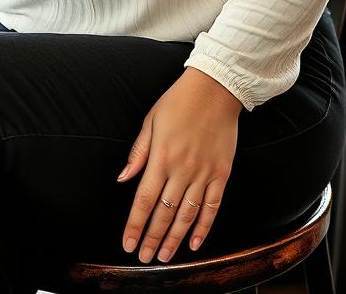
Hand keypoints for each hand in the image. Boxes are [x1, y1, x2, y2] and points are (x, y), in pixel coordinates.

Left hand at [119, 68, 240, 263]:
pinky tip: (195, 243)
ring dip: (175, 239)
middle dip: (152, 238)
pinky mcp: (221, 172)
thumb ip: (138, 152)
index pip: (144, 200)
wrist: (215, 88)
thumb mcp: (151, 120)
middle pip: (164, 213)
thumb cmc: (179, 101)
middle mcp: (182, 168)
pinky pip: (212, 206)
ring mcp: (204, 172)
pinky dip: (204, 227)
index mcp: (161, 156)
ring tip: (165, 256)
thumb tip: (123, 178)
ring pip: (187, 215)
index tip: (128, 243)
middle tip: (144, 257)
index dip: (135, 225)